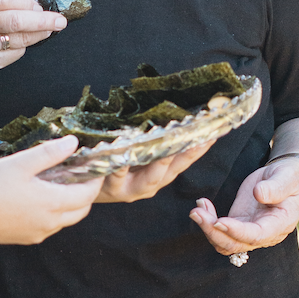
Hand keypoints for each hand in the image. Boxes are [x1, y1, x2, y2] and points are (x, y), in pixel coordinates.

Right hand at [0, 0, 65, 78]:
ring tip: (50, 28)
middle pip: (16, 21)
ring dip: (39, 34)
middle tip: (60, 20)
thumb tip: (26, 0)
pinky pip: (13, 55)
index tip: (39, 4)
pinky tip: (24, 40)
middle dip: (44, 20)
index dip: (26, 1)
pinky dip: (23, 46)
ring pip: (19, 40)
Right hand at [0, 136, 103, 245]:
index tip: (96, 168)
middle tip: (80, 175)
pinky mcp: (26, 238)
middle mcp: (49, 222)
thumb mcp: (20, 163)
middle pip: (81, 211)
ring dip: (70, 205)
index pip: (87, 195)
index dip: (95, 181)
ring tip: (59, 185)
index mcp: (52, 203)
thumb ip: (49, 153)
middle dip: (86, 194)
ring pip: (65, 221)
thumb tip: (73, 142)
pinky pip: (49, 227)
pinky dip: (54, 214)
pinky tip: (39, 200)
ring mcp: (38, 233)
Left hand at [95, 141, 211, 202]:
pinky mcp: (112, 188)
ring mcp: (132, 188)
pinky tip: (123, 150)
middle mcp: (151, 183)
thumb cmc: (114, 163)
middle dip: (187, 154)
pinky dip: (121, 162)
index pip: (184, 159)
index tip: (213, 133)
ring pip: (151, 176)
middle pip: (173, 169)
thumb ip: (152, 137)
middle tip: (199, 138)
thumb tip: (170, 109)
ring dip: (160, 161)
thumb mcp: (137, 152)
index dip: (199, 148)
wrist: (84, 186)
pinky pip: (118, 173)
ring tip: (167, 146)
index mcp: (160, 173)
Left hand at [188, 157, 298, 256]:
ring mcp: (250, 232)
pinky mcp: (239, 225)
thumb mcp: (287, 177)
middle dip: (214, 231)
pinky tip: (202, 204)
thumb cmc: (290, 177)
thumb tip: (259, 193)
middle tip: (197, 212)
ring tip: (197, 209)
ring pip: (225, 243)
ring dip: (208, 229)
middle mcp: (265, 234)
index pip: (256, 235)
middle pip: (235, 244)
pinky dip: (208, 222)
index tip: (219, 221)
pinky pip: (220, 232)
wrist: (288, 179)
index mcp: (280, 224)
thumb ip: (275, 187)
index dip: (237, 231)